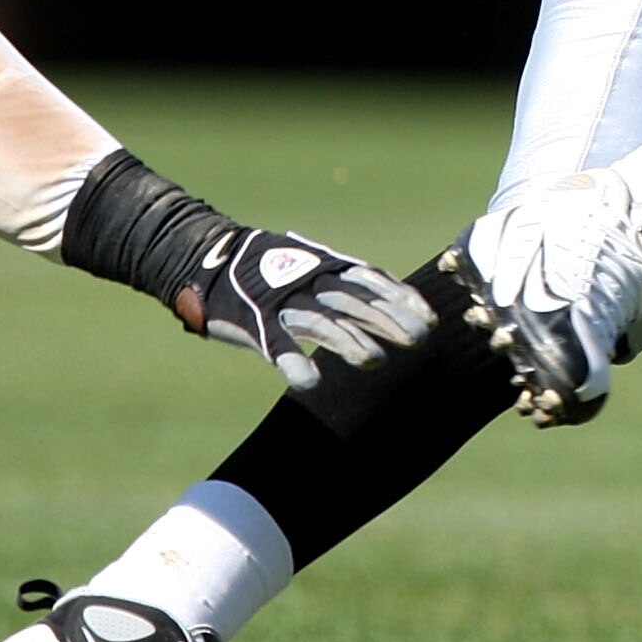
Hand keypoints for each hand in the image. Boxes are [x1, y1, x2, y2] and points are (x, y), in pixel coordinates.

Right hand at [174, 227, 437, 391]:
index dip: (402, 299)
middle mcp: (309, 279)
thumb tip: (391, 308)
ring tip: (375, 362)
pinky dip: (293, 361)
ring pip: (322, 321)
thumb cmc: (270, 269)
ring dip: (350, 342)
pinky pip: (276, 343)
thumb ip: (347, 286)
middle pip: (356, 301)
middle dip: (388, 320)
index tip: (430, 320)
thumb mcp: (314, 268)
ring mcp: (282, 299)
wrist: (211, 258)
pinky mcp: (254, 320)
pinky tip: (310, 382)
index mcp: (326, 266)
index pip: (372, 280)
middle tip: (418, 340)